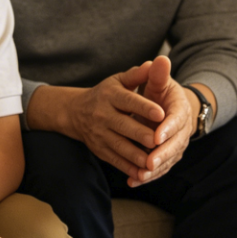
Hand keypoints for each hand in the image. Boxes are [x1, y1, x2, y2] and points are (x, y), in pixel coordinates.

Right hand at [32, 60, 166, 180]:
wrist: (75, 112)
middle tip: (158, 141)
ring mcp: (99, 134)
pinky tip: (142, 175)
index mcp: (110, 95)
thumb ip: (138, 75)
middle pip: (123, 126)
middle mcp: (102, 114)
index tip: (161, 113)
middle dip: (141, 134)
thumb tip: (156, 63)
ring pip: (119, 146)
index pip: (128, 101)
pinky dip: (128, 169)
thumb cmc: (106, 94)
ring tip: (152, 161)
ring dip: (136, 156)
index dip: (144, 107)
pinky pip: (115, 160)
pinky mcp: (99, 150)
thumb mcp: (119, 81)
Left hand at [126, 56, 200, 186]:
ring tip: (141, 175)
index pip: (176, 121)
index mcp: (179, 110)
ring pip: (167, 160)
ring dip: (154, 170)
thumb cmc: (160, 92)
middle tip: (149, 162)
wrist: (168, 109)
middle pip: (174, 145)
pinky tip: (133, 181)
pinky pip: (158, 169)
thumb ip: (158, 74)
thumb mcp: (159, 82)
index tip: (156, 136)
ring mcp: (175, 146)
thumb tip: (161, 58)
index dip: (167, 129)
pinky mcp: (166, 157)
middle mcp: (181, 131)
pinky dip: (146, 176)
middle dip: (162, 154)